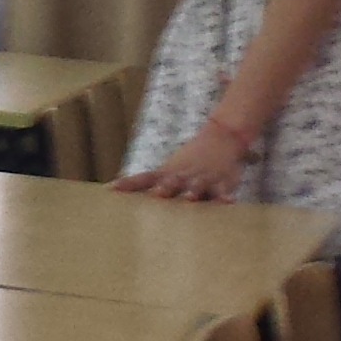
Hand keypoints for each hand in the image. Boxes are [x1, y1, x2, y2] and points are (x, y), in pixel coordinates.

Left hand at [114, 125, 248, 201]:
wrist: (220, 138)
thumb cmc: (188, 161)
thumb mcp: (168, 169)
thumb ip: (148, 183)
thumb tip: (118, 193)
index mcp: (168, 173)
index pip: (144, 178)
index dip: (129, 183)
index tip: (113, 189)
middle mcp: (183, 175)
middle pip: (171, 181)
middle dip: (164, 188)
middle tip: (156, 195)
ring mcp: (202, 177)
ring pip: (197, 185)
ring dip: (192, 191)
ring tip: (189, 198)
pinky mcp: (221, 182)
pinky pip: (223, 190)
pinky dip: (224, 196)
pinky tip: (227, 202)